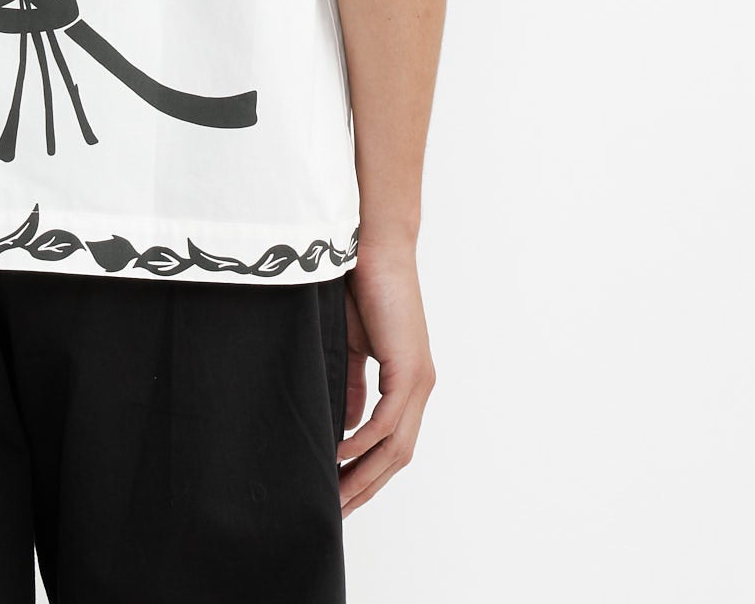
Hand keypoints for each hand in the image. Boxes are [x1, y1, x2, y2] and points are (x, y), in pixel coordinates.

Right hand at [337, 239, 435, 515]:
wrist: (372, 246)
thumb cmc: (359, 287)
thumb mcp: (351, 347)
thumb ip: (351, 386)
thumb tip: (343, 427)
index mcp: (408, 383)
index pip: (392, 444)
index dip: (369, 473)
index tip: (341, 493)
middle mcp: (420, 387)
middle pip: (397, 457)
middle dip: (366, 487)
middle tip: (336, 510)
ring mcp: (418, 380)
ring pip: (396, 446)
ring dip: (365, 475)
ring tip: (334, 493)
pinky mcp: (409, 367)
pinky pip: (387, 420)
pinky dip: (363, 442)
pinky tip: (339, 455)